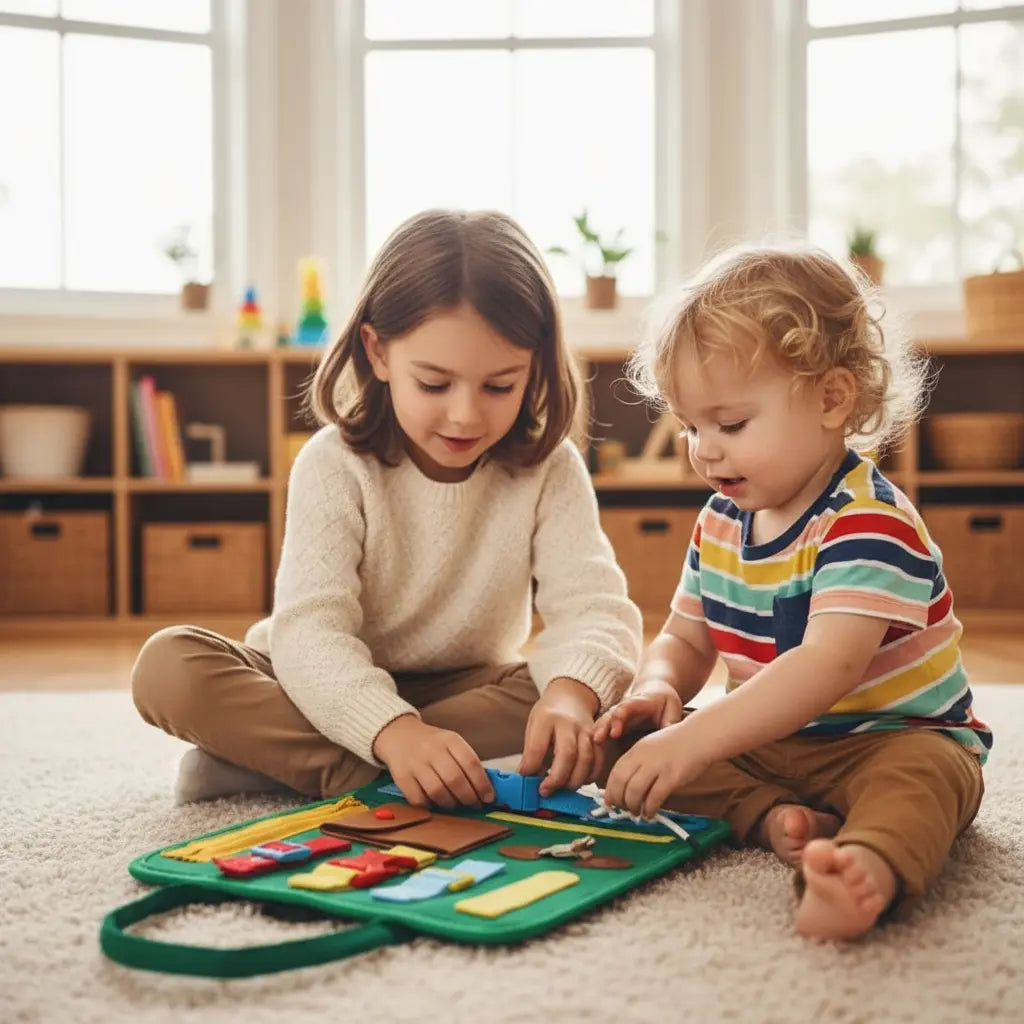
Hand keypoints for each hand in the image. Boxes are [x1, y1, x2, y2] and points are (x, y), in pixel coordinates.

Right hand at [372, 715, 494, 809]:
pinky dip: (431, 806)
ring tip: (456, 804)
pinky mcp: (401, 778)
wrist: (399, 735)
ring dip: (451, 804)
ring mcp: (415, 763)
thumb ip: (467, 763)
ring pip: (437, 792)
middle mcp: (432, 750)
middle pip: (455, 779)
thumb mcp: (451, 743)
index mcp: (449, 739)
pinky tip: (436, 803)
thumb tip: (486, 790)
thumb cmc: (433, 744)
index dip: (482, 784)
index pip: (471, 763)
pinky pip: (419, 799)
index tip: (489, 797)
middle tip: (474, 805)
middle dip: (469, 797)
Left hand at [518, 677, 601, 796]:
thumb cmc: (548, 715)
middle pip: (567, 754)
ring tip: (561, 789)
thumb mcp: (533, 725)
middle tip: (545, 791)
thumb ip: (531, 752)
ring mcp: (586, 730)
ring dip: (574, 781)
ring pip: (586, 759)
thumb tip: (527, 779)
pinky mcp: (598, 738)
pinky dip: (590, 776)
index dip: (531, 767)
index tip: (525, 778)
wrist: (571, 697)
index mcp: (547, 718)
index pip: (538, 746)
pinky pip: (599, 761)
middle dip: (556, 778)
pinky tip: (578, 781)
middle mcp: (569, 723)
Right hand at [592, 681, 682, 743]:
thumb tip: (670, 737)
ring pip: (605, 721)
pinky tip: (591, 748)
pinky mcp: (613, 722)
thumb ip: (671, 722)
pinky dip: (596, 736)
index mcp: (642, 702)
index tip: (618, 718)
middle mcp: (626, 707)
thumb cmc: (665, 703)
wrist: (656, 691)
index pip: (630, 704)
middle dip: (606, 724)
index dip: (623, 711)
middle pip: (613, 714)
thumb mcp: (673, 709)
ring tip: (593, 743)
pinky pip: (602, 728)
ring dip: (598, 731)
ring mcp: (617, 714)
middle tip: (600, 736)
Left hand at [602, 723, 711, 819]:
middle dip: (619, 801)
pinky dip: (649, 808)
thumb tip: (627, 785)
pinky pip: (655, 797)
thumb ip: (639, 762)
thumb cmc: (677, 744)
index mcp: (637, 750)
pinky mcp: (672, 776)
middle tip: (623, 810)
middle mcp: (643, 757)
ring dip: (633, 806)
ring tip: (637, 812)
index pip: (615, 772)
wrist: (701, 735)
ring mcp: (657, 766)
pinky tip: (650, 813)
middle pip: (621, 783)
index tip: (610, 802)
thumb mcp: (651, 747)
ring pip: (634, 791)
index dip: (610, 790)